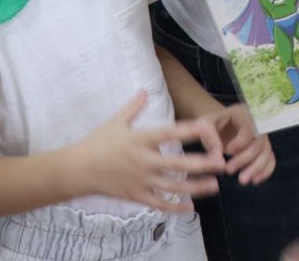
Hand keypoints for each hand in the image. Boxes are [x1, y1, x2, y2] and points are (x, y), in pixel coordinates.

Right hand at [68, 93, 225, 211]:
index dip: (191, 130)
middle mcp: (143, 161)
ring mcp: (140, 181)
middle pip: (178, 164)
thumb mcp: (115, 121)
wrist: (77, 170)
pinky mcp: (136, 196)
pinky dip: (175, 207)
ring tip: (215, 186)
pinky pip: (159, 204)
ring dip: (196, 187)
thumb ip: (134, 107)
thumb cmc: (97, 143)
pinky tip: (191, 208)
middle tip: (221, 163)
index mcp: (141, 139)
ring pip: (173, 187)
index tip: (209, 128)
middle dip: (202, 164)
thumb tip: (145, 90)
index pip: (170, 133)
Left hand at [211, 103, 274, 185]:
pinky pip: (271, 160)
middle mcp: (257, 124)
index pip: (249, 127)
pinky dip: (265, 171)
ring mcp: (262, 137)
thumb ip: (209, 136)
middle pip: (259, 142)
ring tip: (242, 181)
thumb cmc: (210, 124)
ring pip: (267, 152)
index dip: (241, 142)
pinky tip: (255, 180)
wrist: (217, 125)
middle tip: (229, 171)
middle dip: (246, 159)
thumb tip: (218, 156)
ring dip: (256, 168)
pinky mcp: (263, 149)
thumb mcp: (205, 125)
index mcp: (243, 113)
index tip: (228, 151)